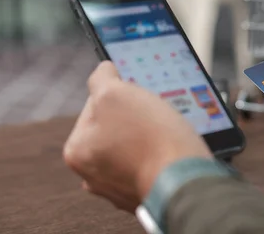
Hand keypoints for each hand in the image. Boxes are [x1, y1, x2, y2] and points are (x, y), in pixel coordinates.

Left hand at [63, 61, 211, 211]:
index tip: (137, 98)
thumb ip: (101, 79)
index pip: (95, 105)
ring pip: (134, 145)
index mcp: (77, 151)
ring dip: (149, 136)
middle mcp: (93, 175)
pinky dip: (161, 155)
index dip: (120, 93)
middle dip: (135, 117)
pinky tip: (170, 151)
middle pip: (115, 127)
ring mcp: (120, 189)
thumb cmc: (149, 138)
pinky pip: (152, 164)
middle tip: (154, 116)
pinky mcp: (146, 194)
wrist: (186, 180)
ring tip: (164, 134)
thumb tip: (103, 70)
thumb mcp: (114, 93)